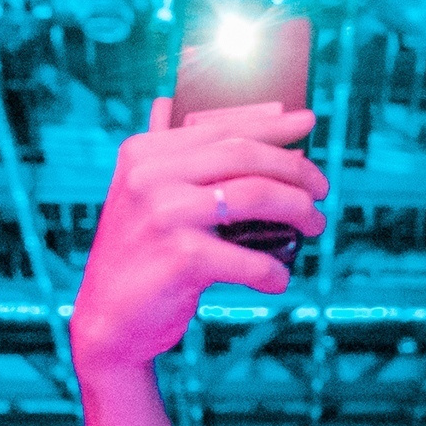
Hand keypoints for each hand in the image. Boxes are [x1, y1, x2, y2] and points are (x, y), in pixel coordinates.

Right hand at [71, 100, 327, 375]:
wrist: (106, 321)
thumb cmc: (137, 256)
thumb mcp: (138, 194)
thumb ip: (165, 154)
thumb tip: (180, 104)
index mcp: (144, 153)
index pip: (220, 127)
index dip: (271, 123)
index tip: (309, 123)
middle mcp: (150, 177)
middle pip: (244, 156)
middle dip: (295, 169)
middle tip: (320, 190)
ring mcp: (165, 216)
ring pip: (256, 196)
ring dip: (299, 211)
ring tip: (314, 226)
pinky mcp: (181, 259)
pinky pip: (249, 259)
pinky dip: (273, 272)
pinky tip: (279, 280)